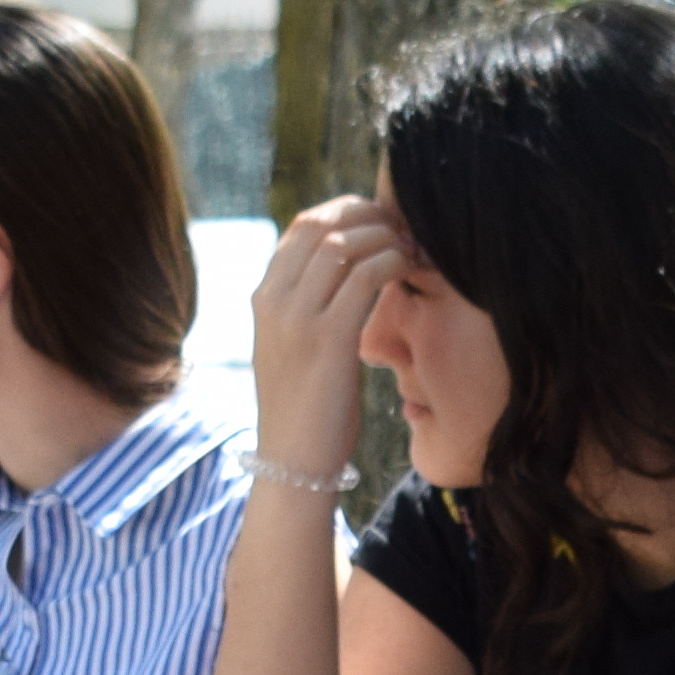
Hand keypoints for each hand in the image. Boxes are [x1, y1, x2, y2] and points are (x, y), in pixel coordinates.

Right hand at [251, 202, 409, 472]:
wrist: (293, 463)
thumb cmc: (306, 410)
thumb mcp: (291, 348)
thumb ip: (306, 307)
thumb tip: (342, 273)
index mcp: (264, 297)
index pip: (302, 226)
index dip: (345, 211)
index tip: (378, 219)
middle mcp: (274, 300)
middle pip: (321, 223)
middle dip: (366, 214)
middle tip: (401, 224)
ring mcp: (296, 318)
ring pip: (343, 243)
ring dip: (383, 236)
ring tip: (410, 246)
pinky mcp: (327, 339)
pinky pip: (365, 277)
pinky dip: (392, 262)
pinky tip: (409, 269)